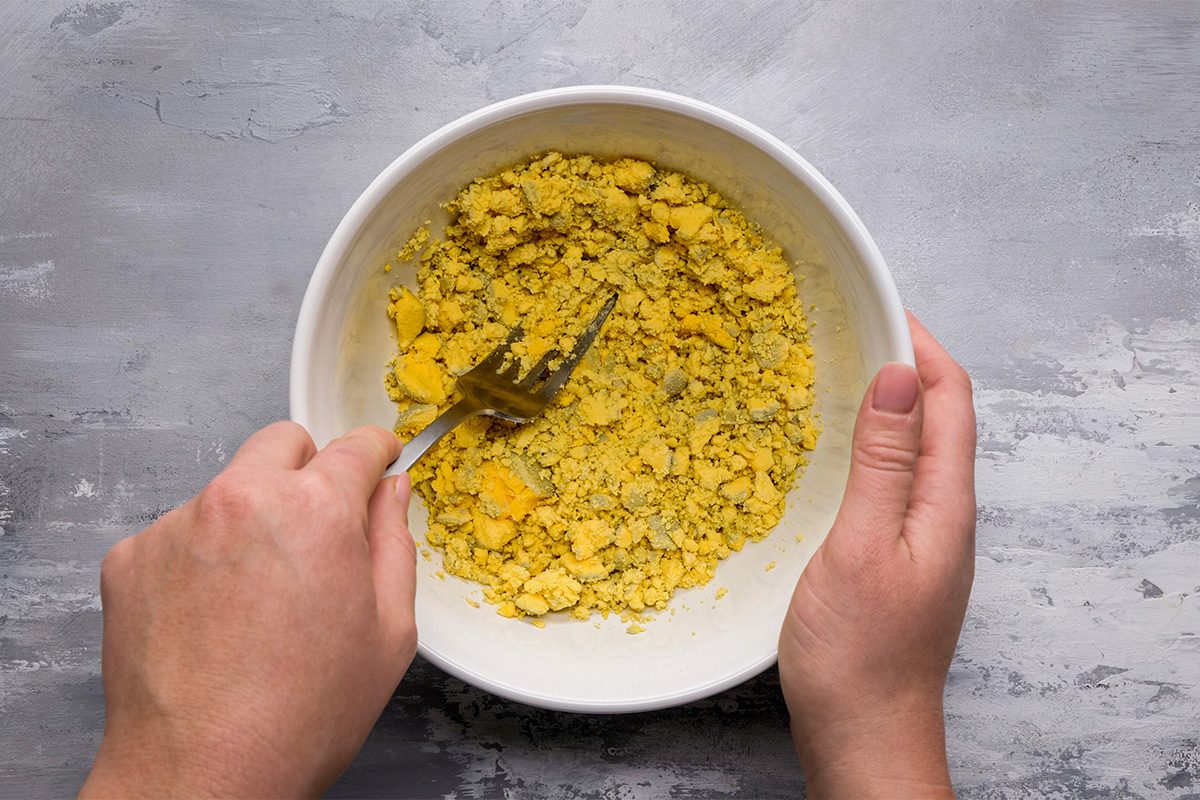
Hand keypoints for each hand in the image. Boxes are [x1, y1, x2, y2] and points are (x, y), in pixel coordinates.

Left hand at [80, 423, 415, 798]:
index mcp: (315, 511)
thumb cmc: (299, 717)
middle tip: (318, 526)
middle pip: (282, 443)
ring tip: (258, 596)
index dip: (376, 451)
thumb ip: (393, 544)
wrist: (203, 775)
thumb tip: (390, 493)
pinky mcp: (131, 558)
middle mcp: (241, 500)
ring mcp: (178, 525)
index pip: (355, 446)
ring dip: (251, 518)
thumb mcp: (389, 633)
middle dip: (308, 469)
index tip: (377, 458)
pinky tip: (215, 613)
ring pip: (229, 488)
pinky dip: (202, 556)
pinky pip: (180, 531)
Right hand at [778, 314, 975, 798]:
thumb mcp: (861, 545)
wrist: (863, 734)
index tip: (879, 307)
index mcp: (945, 505)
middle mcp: (944, 516)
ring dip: (886, 404)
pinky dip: (869, 446)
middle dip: (905, 364)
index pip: (950, 400)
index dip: (921, 346)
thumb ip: (883, 463)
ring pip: (914, 449)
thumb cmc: (858, 653)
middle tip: (850, 330)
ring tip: (838, 374)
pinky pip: (892, 481)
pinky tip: (831, 450)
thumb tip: (898, 377)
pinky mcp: (896, 559)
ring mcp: (923, 540)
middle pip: (938, 418)